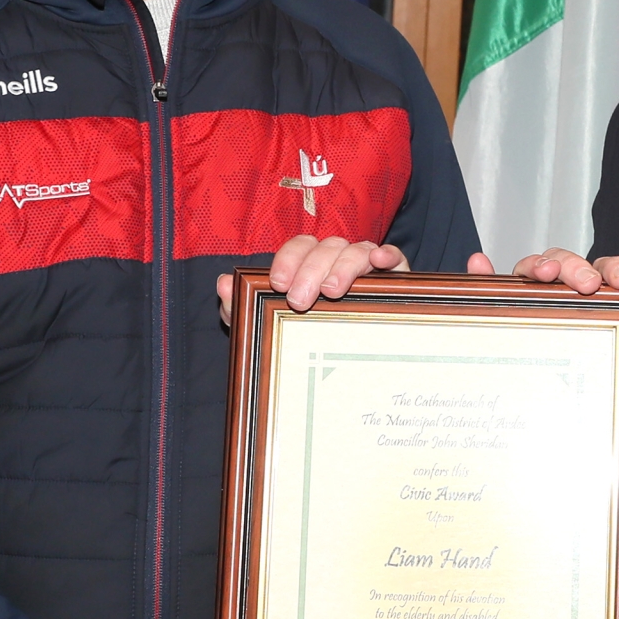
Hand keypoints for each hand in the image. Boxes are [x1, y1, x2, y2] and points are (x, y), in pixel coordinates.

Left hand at [218, 236, 409, 321]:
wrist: (353, 372)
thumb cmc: (307, 339)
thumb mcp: (268, 325)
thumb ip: (239, 305)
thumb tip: (223, 283)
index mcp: (309, 264)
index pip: (300, 246)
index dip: (288, 259)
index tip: (278, 283)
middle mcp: (337, 260)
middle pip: (327, 247)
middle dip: (311, 270)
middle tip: (300, 300)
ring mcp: (367, 268)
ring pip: (356, 250)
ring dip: (344, 266)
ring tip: (333, 292)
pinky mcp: (395, 279)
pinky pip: (395, 258)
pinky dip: (388, 254)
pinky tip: (379, 261)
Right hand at [469, 250, 618, 364]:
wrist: (567, 409)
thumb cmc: (605, 369)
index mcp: (598, 293)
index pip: (606, 269)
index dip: (614, 268)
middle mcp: (564, 289)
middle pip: (566, 262)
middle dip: (575, 266)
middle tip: (586, 284)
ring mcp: (532, 297)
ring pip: (530, 269)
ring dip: (536, 264)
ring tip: (542, 274)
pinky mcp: (503, 310)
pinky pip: (489, 289)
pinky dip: (482, 273)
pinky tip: (478, 264)